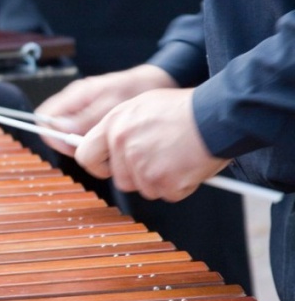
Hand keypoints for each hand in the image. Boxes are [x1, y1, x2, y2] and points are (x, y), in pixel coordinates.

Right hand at [35, 64, 177, 155]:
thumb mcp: (111, 104)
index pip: (45, 117)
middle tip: (92, 148)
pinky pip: (80, 132)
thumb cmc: (136, 89)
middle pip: (54, 129)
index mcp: (74, 95)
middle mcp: (73, 102)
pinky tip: (107, 142)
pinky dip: (90, 141)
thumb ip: (85, 117)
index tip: (73, 147)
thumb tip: (59, 128)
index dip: (52, 136)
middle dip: (69, 143)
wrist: (154, 82)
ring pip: (67, 133)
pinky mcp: (90, 116)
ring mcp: (81, 109)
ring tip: (103, 145)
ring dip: (81, 144)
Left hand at [75, 88, 229, 201]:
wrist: (215, 115)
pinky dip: (180, 185)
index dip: (97, 165)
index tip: (107, 167)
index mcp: (114, 125)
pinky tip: (187, 164)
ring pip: (144, 188)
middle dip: (137, 175)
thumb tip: (107, 146)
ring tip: (175, 156)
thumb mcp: (140, 106)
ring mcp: (142, 166)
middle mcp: (123, 145)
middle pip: (120, 179)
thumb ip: (120, 128)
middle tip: (159, 159)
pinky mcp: (164, 182)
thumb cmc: (183, 109)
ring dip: (160, 180)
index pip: (85, 155)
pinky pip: (168, 194)